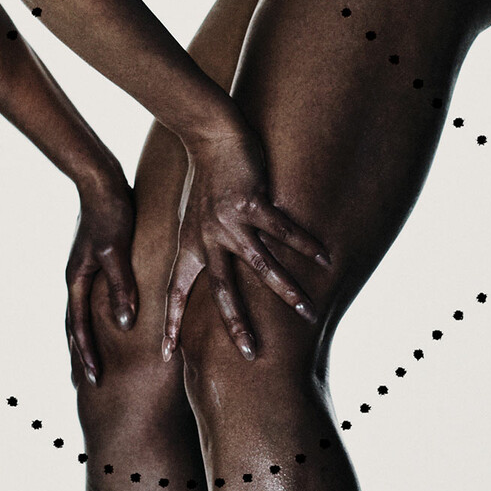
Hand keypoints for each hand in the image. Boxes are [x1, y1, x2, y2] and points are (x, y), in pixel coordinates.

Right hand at [66, 175, 139, 386]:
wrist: (100, 181)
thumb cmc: (110, 213)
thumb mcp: (116, 251)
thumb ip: (121, 286)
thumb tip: (124, 324)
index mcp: (76, 279)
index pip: (78, 327)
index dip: (86, 354)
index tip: (93, 379)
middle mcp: (75, 277)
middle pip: (73, 324)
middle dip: (79, 353)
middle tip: (84, 381)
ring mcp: (83, 268)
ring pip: (80, 312)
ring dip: (84, 336)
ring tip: (90, 357)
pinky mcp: (94, 259)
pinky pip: (91, 296)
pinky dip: (93, 315)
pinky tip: (105, 319)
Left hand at [161, 127, 330, 361]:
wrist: (211, 135)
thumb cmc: (207, 178)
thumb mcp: (194, 216)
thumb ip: (204, 244)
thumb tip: (214, 268)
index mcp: (191, 243)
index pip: (176, 290)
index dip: (171, 322)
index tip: (165, 355)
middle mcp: (207, 236)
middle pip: (221, 289)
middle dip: (236, 323)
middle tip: (251, 353)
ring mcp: (230, 220)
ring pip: (260, 264)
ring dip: (286, 290)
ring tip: (307, 312)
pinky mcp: (251, 202)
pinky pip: (283, 230)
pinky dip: (306, 244)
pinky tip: (325, 258)